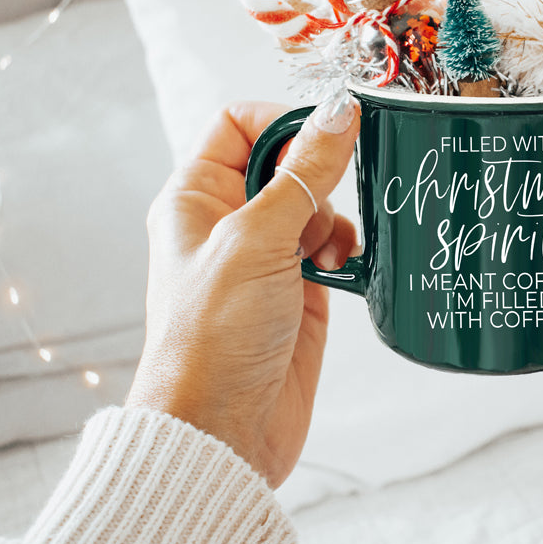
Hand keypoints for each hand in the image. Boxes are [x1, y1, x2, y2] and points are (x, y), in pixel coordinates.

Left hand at [126, 97, 360, 486]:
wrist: (223, 431)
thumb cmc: (212, 338)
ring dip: (333, 220)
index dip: (284, 121)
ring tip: (322, 255)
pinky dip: (345, 251)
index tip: (325, 135)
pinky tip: (338, 272)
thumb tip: (338, 112)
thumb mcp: (257, 240)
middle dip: (318, 177)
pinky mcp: (298, 290)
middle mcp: (229, 220)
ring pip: (317, 204)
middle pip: (287, 162)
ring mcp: (266, 256)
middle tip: (329, 199)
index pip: (240, 124)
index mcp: (197, 196)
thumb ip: (304, 173)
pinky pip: (333, 246)